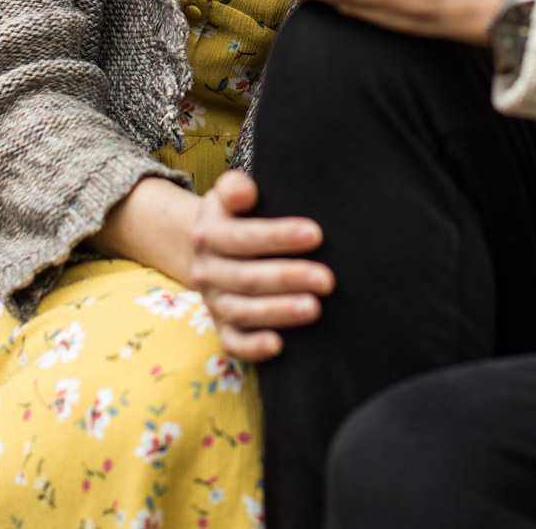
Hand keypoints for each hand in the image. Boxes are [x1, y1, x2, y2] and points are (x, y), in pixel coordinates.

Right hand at [188, 170, 331, 360]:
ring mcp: (215, 302)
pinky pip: (233, 343)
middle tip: (327, 280)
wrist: (210, 248)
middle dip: (288, 278)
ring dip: (279, 312)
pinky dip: (253, 348)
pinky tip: (279, 346)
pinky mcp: (223, 327)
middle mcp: (207, 271)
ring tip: (315, 309)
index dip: (278, 237)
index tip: (316, 235)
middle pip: (246, 278)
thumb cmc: (236, 215)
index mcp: (209, 235)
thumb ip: (234, 187)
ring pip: (243, 312)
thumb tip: (243, 192)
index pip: (243, 238)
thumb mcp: (228, 194)